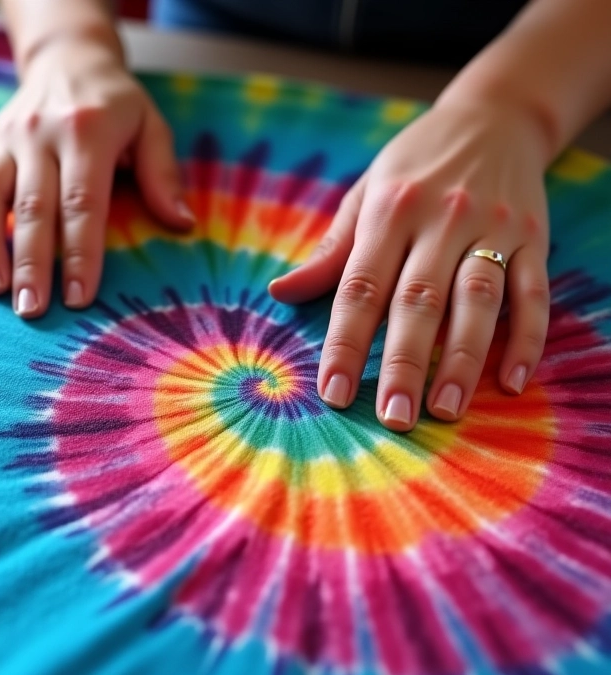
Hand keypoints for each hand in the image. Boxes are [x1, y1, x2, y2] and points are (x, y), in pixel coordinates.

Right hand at [0, 38, 193, 316]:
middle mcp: (39, 135)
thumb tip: (182, 224)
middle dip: (31, 263)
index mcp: (86, 133)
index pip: (82, 204)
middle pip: (32, 208)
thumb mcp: (150, 126)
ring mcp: (5, 139)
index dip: (80, 254)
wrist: (68, 59)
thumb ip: (162, 174)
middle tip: (31, 310)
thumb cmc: (116, 104)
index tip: (79, 298)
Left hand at [269, 99, 550, 430]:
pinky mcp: (534, 237)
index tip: (332, 393)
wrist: (494, 116)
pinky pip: (534, 292)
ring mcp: (492, 229)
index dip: (345, 343)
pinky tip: (511, 381)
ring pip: (477, 300)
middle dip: (404, 364)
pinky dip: (526, 338)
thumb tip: (279, 293)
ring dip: (462, 358)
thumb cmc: (415, 164)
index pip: (360, 288)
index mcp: (390, 210)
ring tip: (446, 409)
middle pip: (419, 301)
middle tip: (393, 419)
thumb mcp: (366, 194)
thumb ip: (330, 251)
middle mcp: (441, 220)